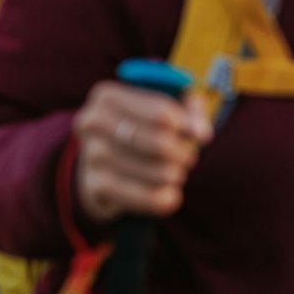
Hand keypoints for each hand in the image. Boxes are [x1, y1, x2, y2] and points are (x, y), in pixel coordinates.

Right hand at [73, 81, 213, 223]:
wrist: (99, 165)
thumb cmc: (139, 128)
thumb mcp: (163, 108)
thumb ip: (189, 109)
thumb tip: (201, 132)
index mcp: (107, 96)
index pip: (163, 114)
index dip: (188, 126)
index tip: (201, 135)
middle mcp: (93, 122)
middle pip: (161, 143)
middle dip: (183, 153)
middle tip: (188, 158)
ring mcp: (91, 156)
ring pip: (160, 173)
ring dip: (176, 175)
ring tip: (174, 173)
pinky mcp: (97, 187)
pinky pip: (150, 198)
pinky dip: (167, 197)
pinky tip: (168, 193)